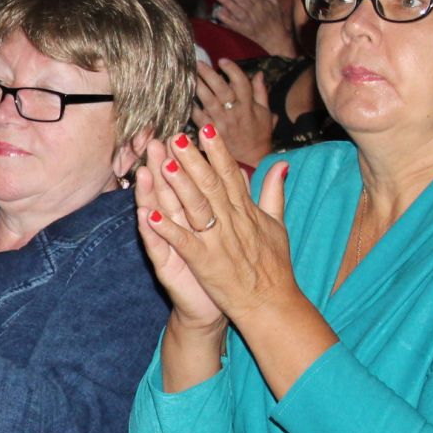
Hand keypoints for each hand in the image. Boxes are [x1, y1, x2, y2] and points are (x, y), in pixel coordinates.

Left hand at [134, 125, 297, 330]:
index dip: (217, 151)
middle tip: (177, 136)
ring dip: (180, 187)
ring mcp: (217, 242)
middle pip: (210, 185)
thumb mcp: (278, 225)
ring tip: (164, 165)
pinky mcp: (205, 263)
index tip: (206, 128)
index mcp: (246, 211)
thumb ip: (273, 192)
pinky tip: (150, 216)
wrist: (272, 303)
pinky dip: (168, 230)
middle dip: (193, 159)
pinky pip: (184, 243)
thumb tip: (282, 164)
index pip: (230, 175)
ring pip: (197, 208)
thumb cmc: (273, 264)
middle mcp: (232, 221)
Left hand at [190, 60, 275, 168]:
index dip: (231, 70)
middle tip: (198, 63)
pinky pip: (197, 117)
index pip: (241, 83)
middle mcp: (234, 113)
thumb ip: (261, 92)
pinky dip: (191, 106)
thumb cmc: (259, 135)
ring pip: (208, 101)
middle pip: (221, 89)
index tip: (222, 60)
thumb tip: (258, 73)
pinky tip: (184, 96)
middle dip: (209, 74)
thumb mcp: (265, 113)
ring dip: (198, 86)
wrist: (251, 160)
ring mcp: (220, 123)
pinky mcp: (209, 132)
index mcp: (249, 106)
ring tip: (189, 74)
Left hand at [212, 0, 297, 57]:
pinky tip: (219, 12)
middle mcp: (255, 11)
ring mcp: (248, 21)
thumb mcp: (274, 1)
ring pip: (236, 10)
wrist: (275, 39)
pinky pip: (233, 24)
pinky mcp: (243, 30)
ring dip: (227, 2)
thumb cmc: (275, 19)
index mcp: (262, 3)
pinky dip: (227, 19)